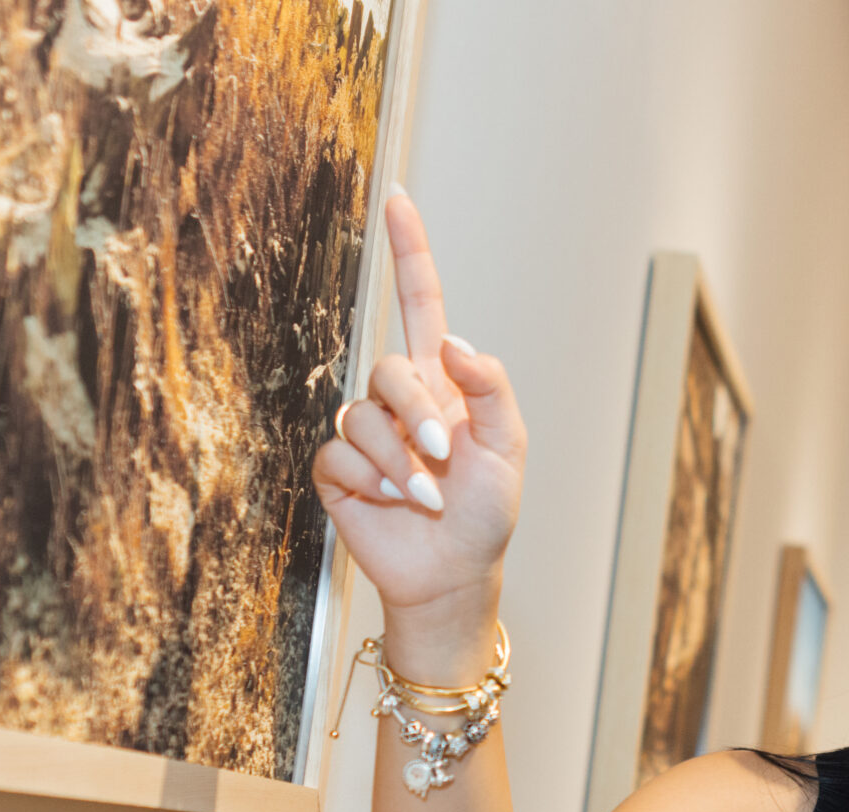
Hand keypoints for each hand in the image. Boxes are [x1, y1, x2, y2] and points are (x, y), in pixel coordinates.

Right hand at [313, 190, 524, 678]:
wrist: (453, 574)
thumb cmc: (484, 514)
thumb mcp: (510, 448)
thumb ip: (492, 388)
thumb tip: (454, 342)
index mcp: (441, 382)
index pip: (420, 303)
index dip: (410, 253)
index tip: (398, 201)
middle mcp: (398, 400)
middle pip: (388, 368)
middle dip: (416, 412)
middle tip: (442, 455)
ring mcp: (364, 434)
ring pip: (360, 414)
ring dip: (397, 459)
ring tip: (424, 496)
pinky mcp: (338, 471)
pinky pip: (339, 454)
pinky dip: (371, 480)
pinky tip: (392, 502)